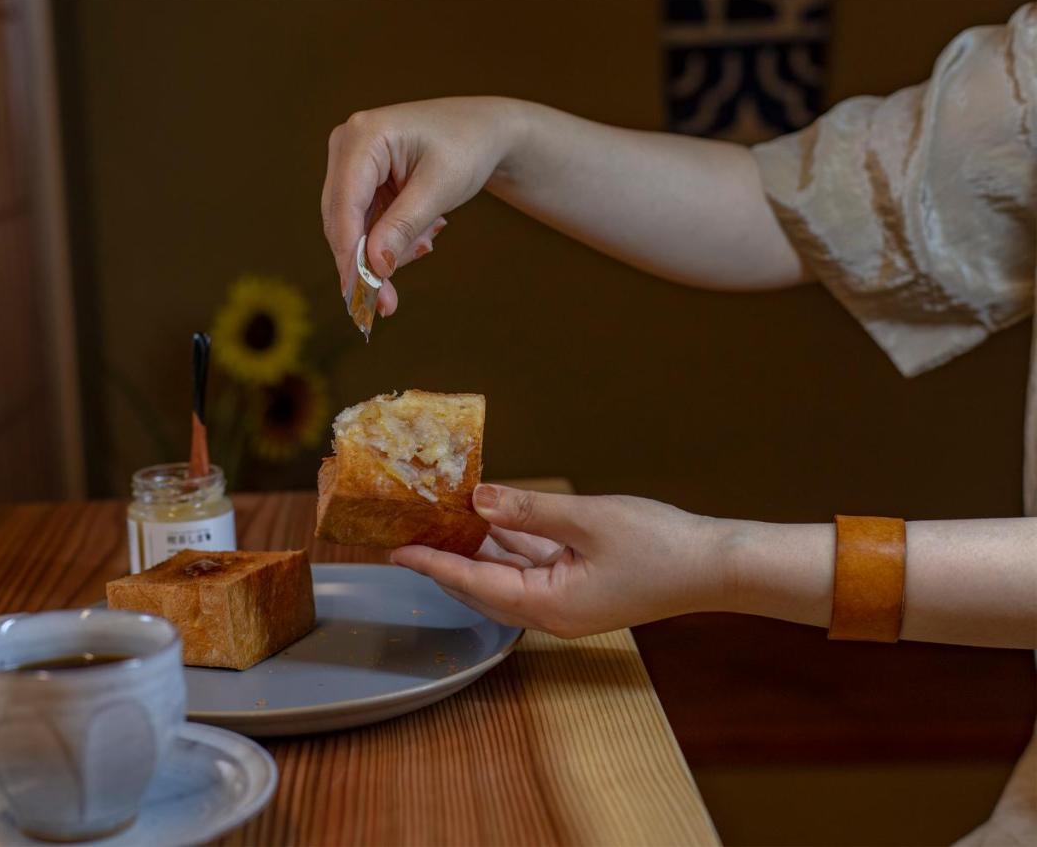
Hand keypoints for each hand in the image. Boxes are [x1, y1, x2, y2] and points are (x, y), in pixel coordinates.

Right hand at [321, 97, 525, 314]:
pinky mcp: (359, 181)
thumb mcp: (439, 189)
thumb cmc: (466, 147)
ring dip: (384, 250)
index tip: (362, 293)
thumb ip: (403, 227)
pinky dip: (389, 239)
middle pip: (340, 220)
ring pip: (351, 228)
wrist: (482, 131)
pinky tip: (422, 234)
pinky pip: (364, 224)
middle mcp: (347, 146)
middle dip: (365, 263)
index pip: (346, 204)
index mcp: (364, 136)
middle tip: (387, 304)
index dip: (351, 253)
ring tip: (426, 240)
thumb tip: (374, 267)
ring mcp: (350, 163)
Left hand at [390, 484, 726, 637]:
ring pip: (507, 577)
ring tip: (439, 524)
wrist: (716, 565)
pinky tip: (490, 520)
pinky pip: (532, 568)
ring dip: (476, 552)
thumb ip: (529, 512)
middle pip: (483, 588)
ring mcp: (568, 602)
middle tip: (408, 537)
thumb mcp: (589, 520)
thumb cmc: (662, 546)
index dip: (434, 564)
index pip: (475, 583)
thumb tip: (478, 500)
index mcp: (550, 606)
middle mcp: (552, 612)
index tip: (398, 552)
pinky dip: (509, 546)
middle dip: (445, 562)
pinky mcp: (582, 587)